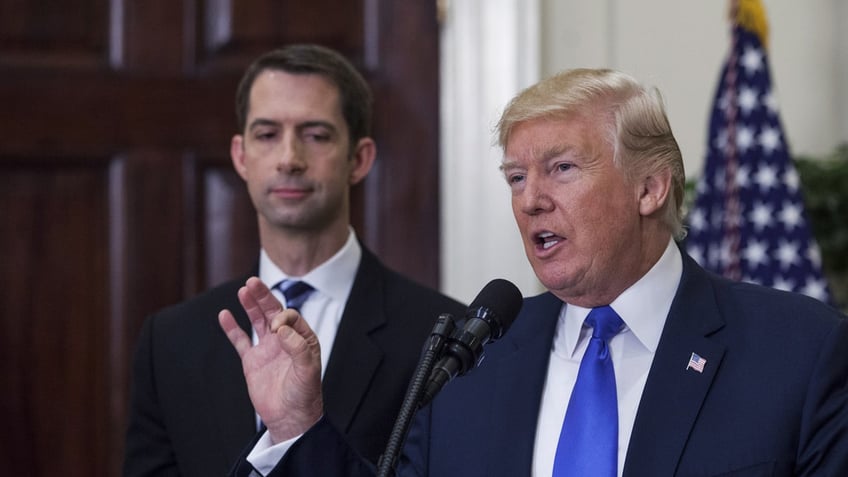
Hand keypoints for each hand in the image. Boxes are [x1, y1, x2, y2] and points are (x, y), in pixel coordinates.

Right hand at [218, 276, 322, 443]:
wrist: (290, 418)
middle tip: (252, 281)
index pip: (290, 317)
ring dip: (250, 305)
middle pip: (273, 312)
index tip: (276, 329)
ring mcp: (267, 349)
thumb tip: (280, 328)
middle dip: (263, 296)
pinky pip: (240, 340)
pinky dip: (232, 327)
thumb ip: (297, 347)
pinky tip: (224, 314)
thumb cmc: (304, 395)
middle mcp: (285, 340)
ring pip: (257, 321)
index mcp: (302, 339)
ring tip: (243, 290)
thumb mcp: (307, 370)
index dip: (282, 317)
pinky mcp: (252, 361)